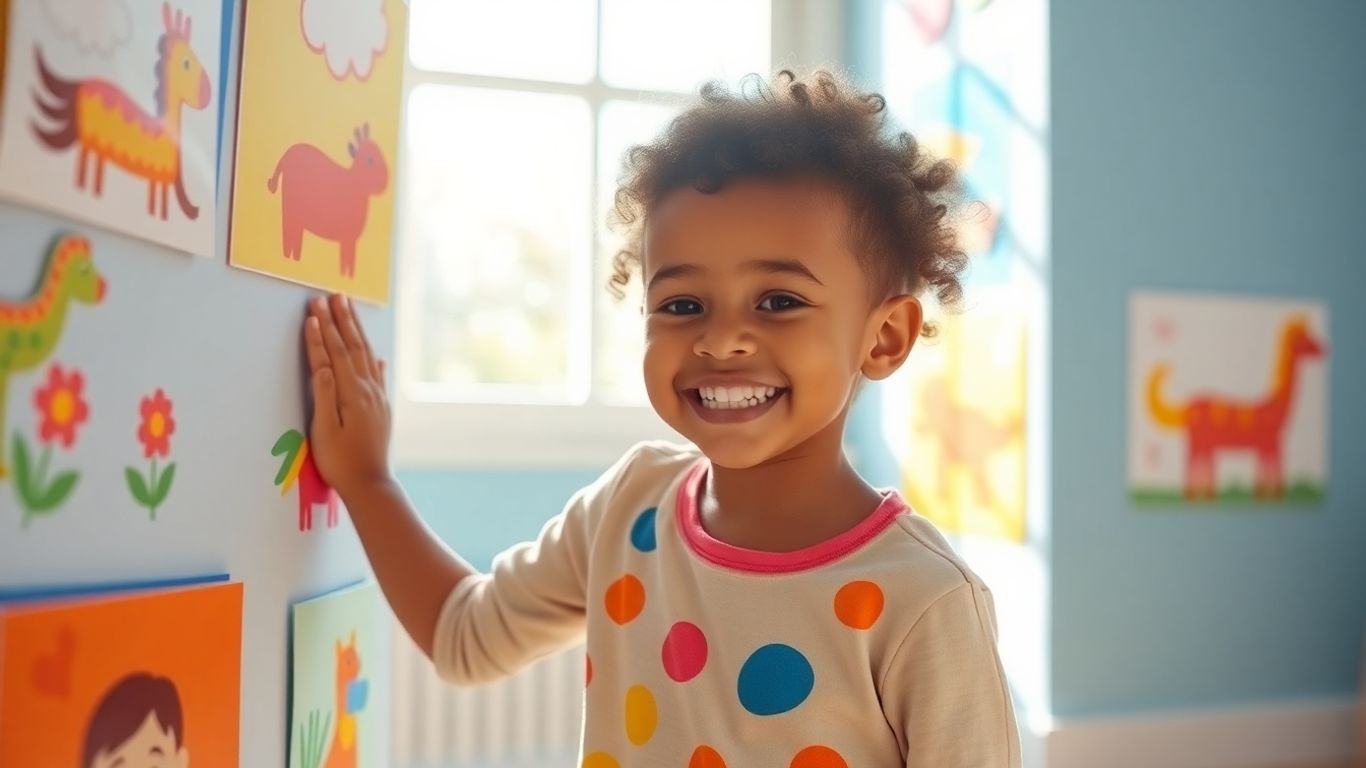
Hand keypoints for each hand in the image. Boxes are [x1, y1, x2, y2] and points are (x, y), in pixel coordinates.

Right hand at [304, 294, 391, 499]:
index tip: (313, 309)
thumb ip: (324, 395)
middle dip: (340, 320)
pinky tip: (375, 354)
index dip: (321, 332)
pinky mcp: (382, 408)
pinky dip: (374, 359)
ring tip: (350, 309)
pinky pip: (378, 375)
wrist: (371, 484)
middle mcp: (367, 390)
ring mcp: (377, 397)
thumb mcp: (324, 430)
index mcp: (350, 393)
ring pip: (366, 355)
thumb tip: (323, 365)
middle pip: (351, 347)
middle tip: (331, 295)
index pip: (332, 355)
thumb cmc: (340, 462)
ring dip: (357, 331)